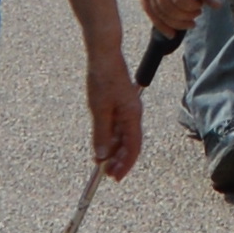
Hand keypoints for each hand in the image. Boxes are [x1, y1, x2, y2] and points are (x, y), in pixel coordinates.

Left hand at [81, 49, 143, 182]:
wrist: (104, 56)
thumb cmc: (103, 79)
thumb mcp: (99, 110)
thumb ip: (101, 134)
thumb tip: (101, 156)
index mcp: (132, 116)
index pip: (133, 147)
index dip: (126, 164)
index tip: (115, 176)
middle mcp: (133, 114)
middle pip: (130, 144)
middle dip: (120, 161)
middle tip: (108, 174)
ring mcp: (127, 109)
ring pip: (123, 137)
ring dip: (114, 151)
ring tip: (102, 163)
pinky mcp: (120, 104)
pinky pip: (118, 127)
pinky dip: (111, 138)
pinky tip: (102, 145)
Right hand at [133, 0, 207, 37]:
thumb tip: (217, 6)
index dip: (191, 6)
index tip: (200, 6)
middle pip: (167, 5)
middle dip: (183, 17)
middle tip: (196, 17)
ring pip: (156, 10)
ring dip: (173, 22)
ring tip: (188, 23)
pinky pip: (148, 9)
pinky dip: (159, 23)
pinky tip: (170, 32)